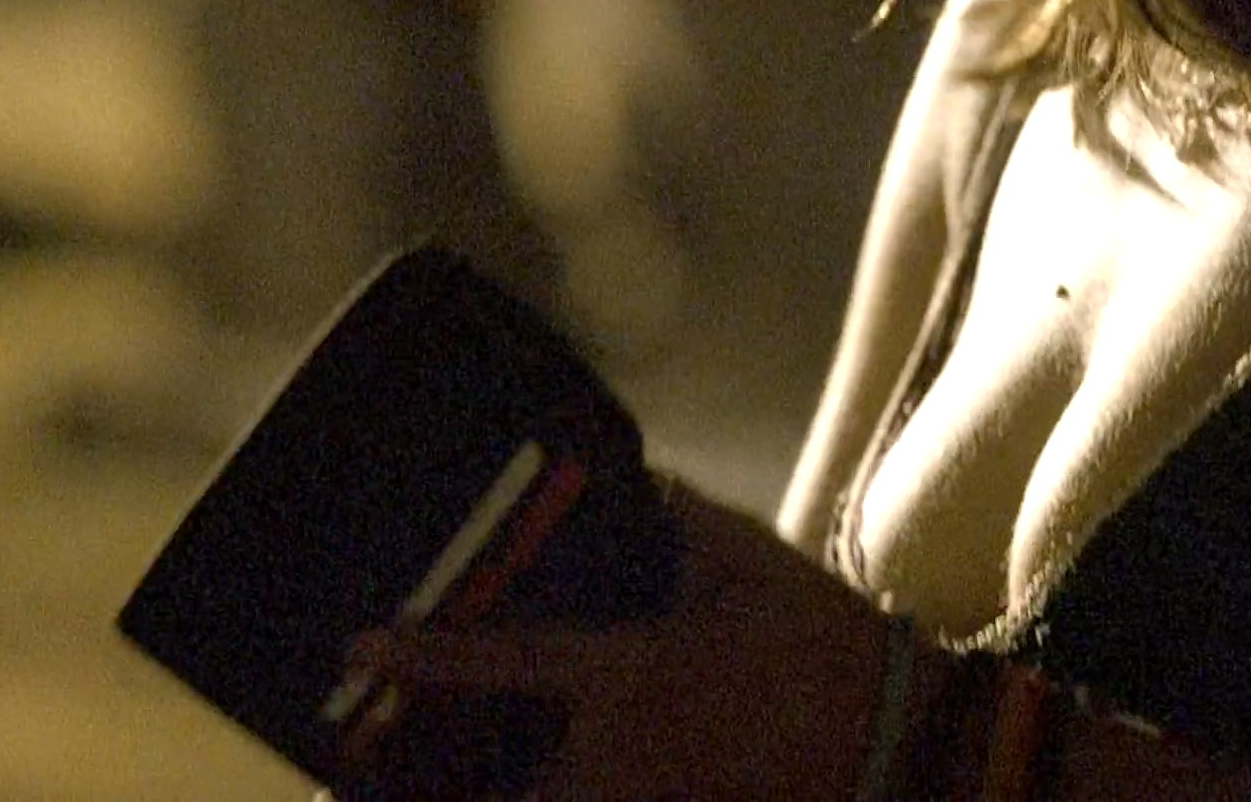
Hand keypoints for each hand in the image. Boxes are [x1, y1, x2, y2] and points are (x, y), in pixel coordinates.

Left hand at [338, 482, 891, 798]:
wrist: (893, 739)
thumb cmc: (817, 644)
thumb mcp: (748, 559)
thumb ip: (680, 517)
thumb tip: (636, 480)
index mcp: (631, 674)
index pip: (507, 662)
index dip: (426, 655)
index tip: (358, 647)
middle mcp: (619, 754)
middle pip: (500, 794)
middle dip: (429, 791)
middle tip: (357, 776)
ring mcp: (645, 799)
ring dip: (491, 795)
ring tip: (421, 782)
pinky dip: (551, 792)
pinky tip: (529, 772)